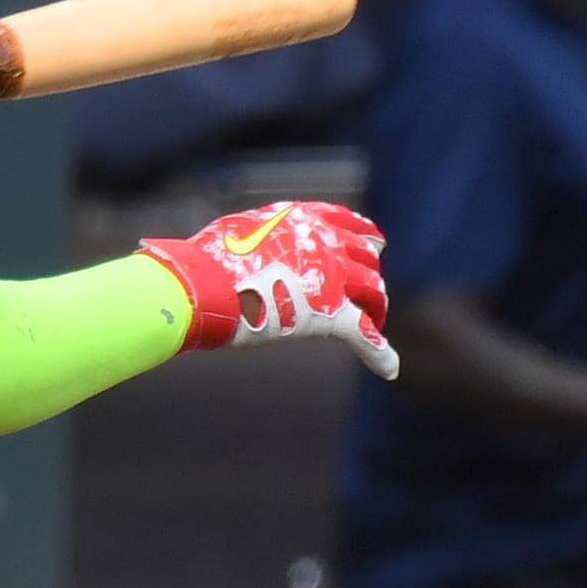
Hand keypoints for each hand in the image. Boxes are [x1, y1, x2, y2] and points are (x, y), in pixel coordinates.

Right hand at [138, 201, 399, 378]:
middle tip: (371, 291)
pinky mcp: (330, 313)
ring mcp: (331, 276)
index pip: (344, 220)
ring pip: (372, 290)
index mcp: (300, 219)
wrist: (200, 285)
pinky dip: (379, 352)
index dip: (361, 234)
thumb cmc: (198, 262)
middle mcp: (324, 241)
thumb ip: (244, 241)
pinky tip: (388, 368)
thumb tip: (207, 250)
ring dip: (376, 306)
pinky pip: (365, 333)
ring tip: (375, 322)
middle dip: (370, 272)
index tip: (371, 242)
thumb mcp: (227, 235)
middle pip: (364, 256)